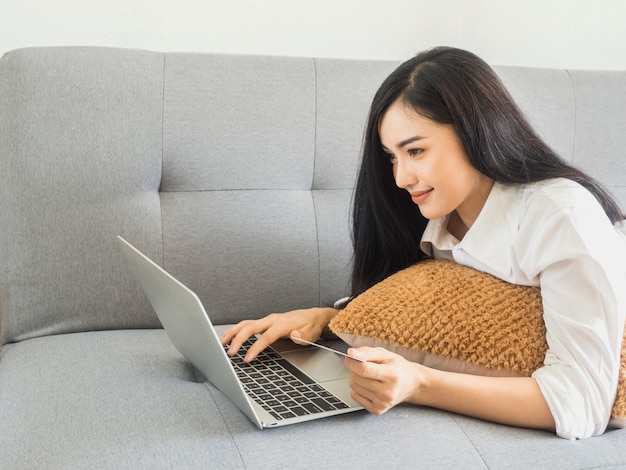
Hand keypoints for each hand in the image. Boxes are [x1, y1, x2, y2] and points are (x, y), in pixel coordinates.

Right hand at [220, 307, 337, 361]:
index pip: (266, 336)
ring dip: (233, 333)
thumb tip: (295, 336)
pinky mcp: (264, 323)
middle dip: (238, 339)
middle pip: (250, 327)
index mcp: (282, 323)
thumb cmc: (310, 325)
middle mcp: (272, 320)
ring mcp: (267, 320)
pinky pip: (247, 325)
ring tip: (222, 343)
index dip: (255, 348)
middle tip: (229, 352)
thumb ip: (304, 336)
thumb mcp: (312, 332)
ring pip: (245, 324)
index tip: (247, 358)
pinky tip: (228, 338)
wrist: (312, 316)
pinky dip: (236, 330)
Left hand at [342, 347, 422, 414]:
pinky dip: (358, 389)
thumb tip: (350, 353)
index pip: (364, 369)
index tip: (347, 357)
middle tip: (364, 365)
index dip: (351, 362)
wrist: (412, 384)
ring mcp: (383, 403)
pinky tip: (368, 386)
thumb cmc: (398, 367)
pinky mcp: (378, 410)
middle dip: (354, 369)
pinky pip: (356, 397)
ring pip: (354, 387)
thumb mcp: (386, 354)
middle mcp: (388, 392)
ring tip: (369, 376)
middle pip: (357, 379)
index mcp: (392, 375)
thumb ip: (367, 352)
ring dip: (356, 379)